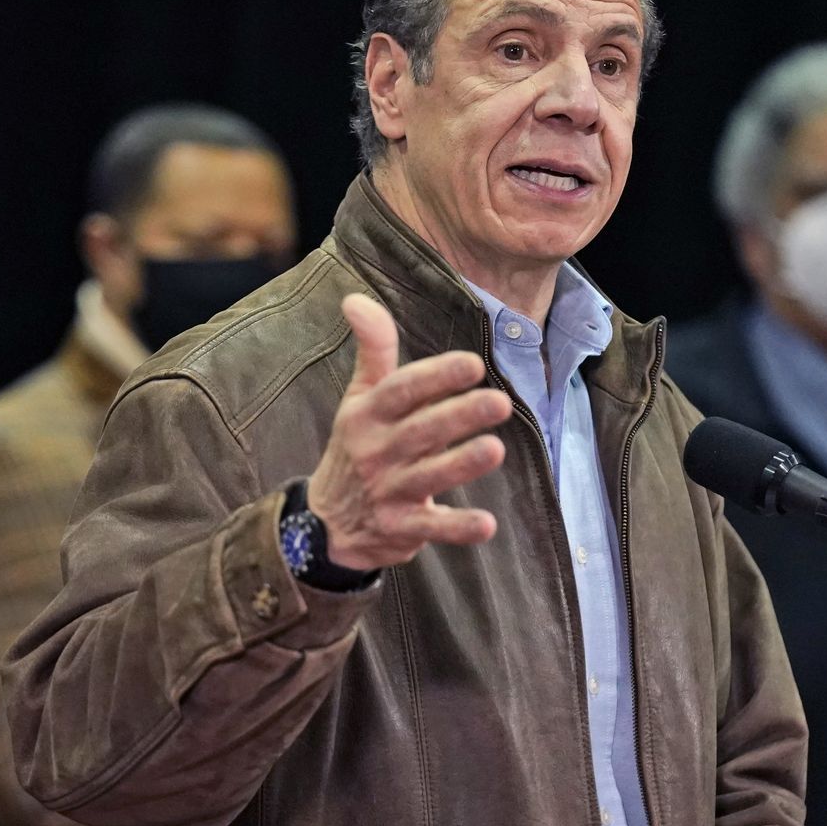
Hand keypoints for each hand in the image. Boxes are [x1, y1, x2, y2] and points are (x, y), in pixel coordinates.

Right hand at [307, 293, 511, 569]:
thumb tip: (355, 297)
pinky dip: (457, 528)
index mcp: (368, 414)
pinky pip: (431, 528)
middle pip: (419, 431)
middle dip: (458, 416)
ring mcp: (386, 492)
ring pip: (427, 477)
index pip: (400, 391)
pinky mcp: (399, 528)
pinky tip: (488, 525)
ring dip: (460, 464)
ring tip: (495, 450)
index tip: (471, 364)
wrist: (326, 522)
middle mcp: (375, 451)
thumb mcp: (360, 397)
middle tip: (500, 402)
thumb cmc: (357, 446)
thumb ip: (372, 349)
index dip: (434, 377)